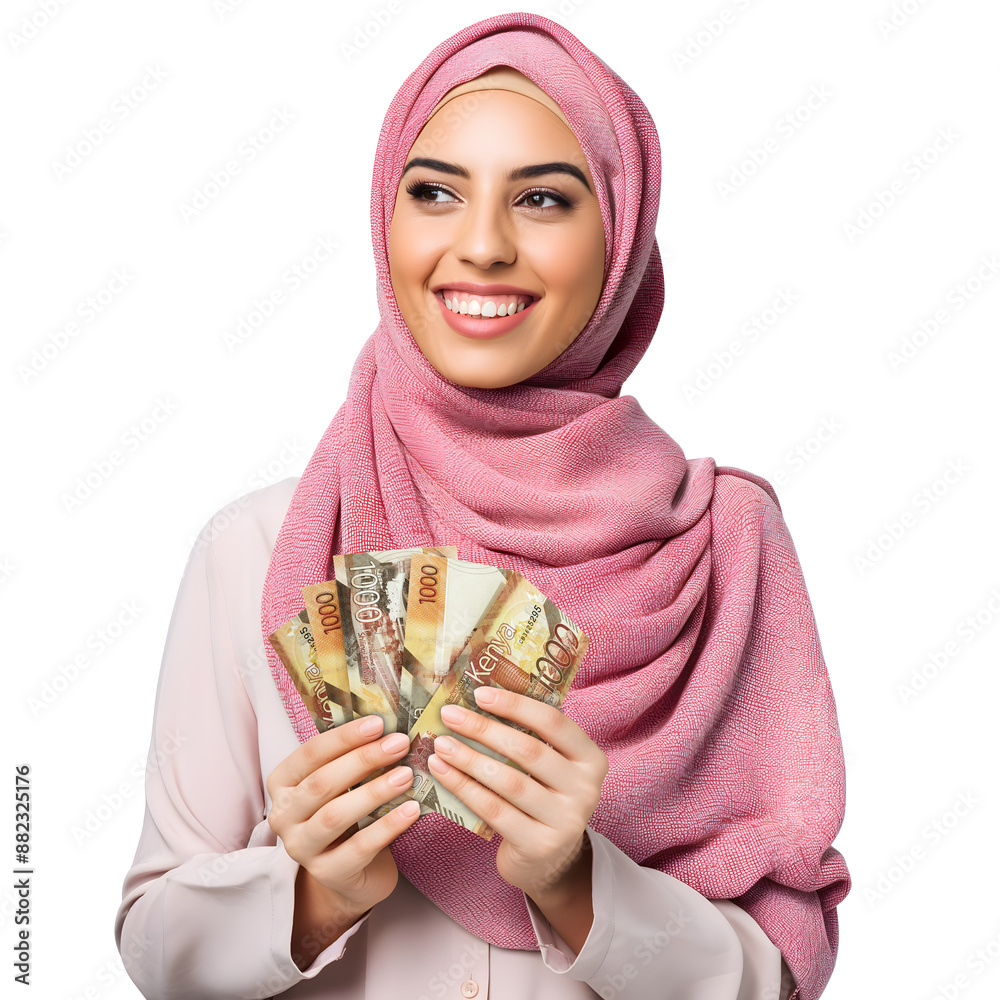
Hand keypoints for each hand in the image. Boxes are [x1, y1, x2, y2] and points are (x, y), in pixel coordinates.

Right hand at [266, 716, 418, 918]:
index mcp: (283, 784)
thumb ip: (353, 758)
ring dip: (374, 792)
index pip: (310, 754)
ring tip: (406, 776)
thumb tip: (388, 730)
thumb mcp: (342, 784)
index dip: (344, 737)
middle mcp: (284, 816)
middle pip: (322, 783)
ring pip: (335, 816)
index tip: (378, 723)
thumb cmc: (347, 815)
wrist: (350, 871)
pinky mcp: (327, 873)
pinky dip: (387, 826)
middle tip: (399, 744)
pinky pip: (359, 848)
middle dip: (363, 760)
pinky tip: (411, 810)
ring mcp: (301, 848)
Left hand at [427, 687, 607, 897]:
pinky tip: (442, 773)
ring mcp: (565, 820)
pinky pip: (494, 810)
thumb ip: (529, 737)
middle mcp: (585, 789)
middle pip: (528, 750)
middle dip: (483, 729)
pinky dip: (464, 788)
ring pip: (508, 782)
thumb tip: (479, 698)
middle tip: (450, 715)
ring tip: (441, 745)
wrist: (548, 861)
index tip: (479, 694)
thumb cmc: (541, 797)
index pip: (553, 722)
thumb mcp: (549, 768)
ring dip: (468, 759)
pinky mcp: (539, 845)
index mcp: (590, 759)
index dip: (515, 705)